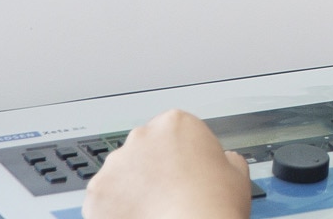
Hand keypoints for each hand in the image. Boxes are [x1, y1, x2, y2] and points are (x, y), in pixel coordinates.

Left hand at [82, 109, 249, 218]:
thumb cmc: (214, 204)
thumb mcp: (236, 173)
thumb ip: (225, 158)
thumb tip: (224, 161)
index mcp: (176, 123)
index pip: (171, 132)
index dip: (179, 154)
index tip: (184, 170)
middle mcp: (141, 137)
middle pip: (142, 149)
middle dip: (151, 168)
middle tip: (168, 192)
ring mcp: (115, 165)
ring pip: (119, 175)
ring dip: (130, 188)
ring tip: (152, 210)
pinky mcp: (96, 194)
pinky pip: (103, 200)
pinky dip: (115, 210)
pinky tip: (137, 217)